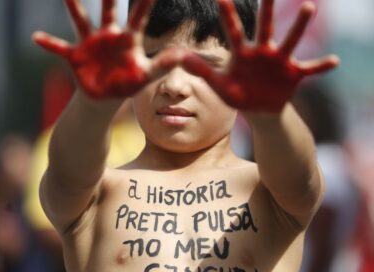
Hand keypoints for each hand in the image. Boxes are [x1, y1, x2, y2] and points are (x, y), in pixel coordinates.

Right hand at [32, 0, 183, 98]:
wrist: (106, 96)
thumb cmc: (128, 82)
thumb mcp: (147, 74)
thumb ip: (164, 64)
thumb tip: (185, 55)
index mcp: (128, 39)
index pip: (139, 15)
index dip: (145, 0)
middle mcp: (108, 35)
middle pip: (108, 9)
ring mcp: (90, 44)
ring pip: (80, 20)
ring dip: (73, 6)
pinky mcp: (75, 56)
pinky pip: (60, 48)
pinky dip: (49, 44)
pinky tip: (36, 37)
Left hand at [182, 0, 338, 112]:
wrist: (258, 110)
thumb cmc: (237, 94)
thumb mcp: (219, 84)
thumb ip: (202, 70)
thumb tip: (179, 57)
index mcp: (242, 53)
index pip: (233, 31)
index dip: (227, 15)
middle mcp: (263, 51)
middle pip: (265, 26)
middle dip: (267, 8)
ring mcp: (280, 61)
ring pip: (290, 40)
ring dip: (298, 25)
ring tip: (308, 7)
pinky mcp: (294, 74)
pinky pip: (310, 68)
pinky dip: (321, 66)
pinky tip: (334, 61)